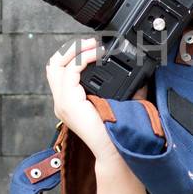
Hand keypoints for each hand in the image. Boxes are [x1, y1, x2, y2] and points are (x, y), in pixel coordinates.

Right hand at [44, 36, 149, 164]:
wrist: (117, 151)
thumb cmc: (119, 130)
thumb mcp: (121, 100)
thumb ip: (124, 84)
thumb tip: (139, 69)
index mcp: (70, 101)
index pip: (60, 71)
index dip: (74, 54)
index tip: (94, 46)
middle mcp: (62, 102)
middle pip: (52, 65)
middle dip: (71, 48)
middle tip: (91, 42)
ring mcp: (62, 103)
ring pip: (56, 65)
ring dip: (76, 50)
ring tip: (93, 46)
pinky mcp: (68, 104)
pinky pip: (70, 72)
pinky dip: (83, 59)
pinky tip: (97, 56)